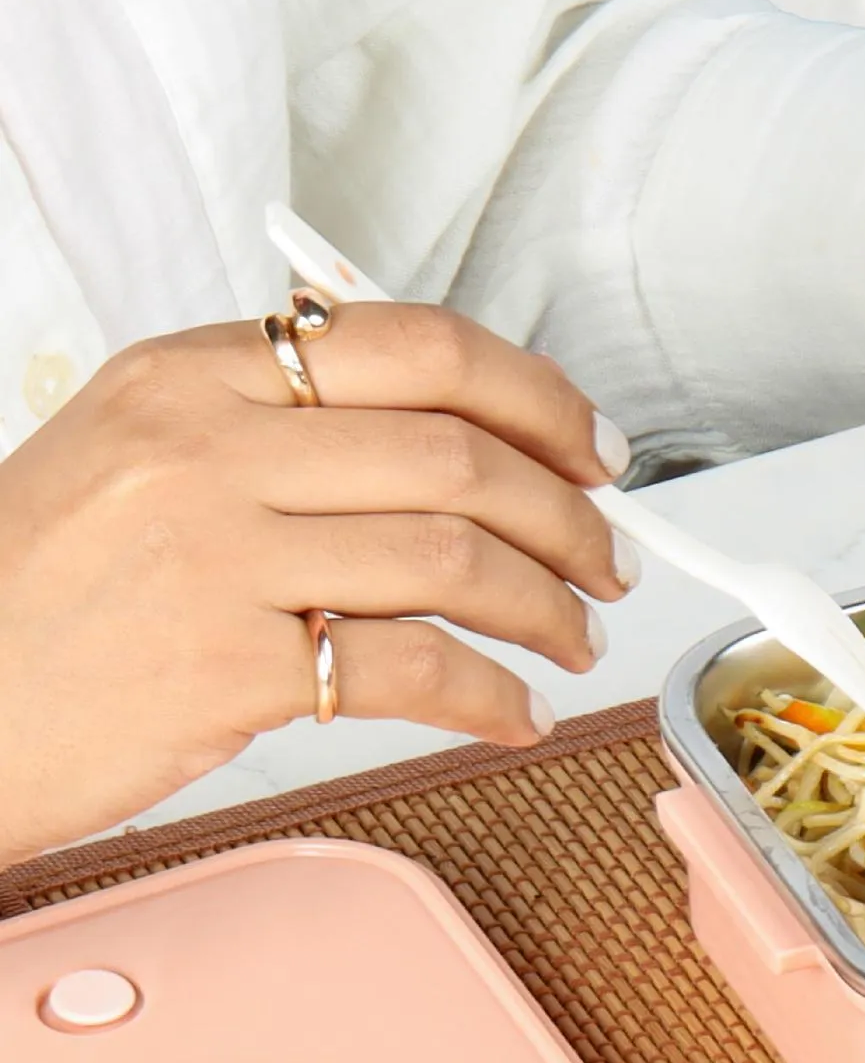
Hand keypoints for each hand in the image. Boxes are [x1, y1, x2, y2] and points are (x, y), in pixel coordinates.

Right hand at [0, 304, 631, 866]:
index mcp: (192, 373)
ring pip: (454, 559)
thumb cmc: (42, 593)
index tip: (596, 451)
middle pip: (458, 454)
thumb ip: (282, 428)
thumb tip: (464, 440)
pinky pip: (413, 670)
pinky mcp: (225, 668)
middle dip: (568, 515)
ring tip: (572, 639)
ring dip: (547, 608)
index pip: (417, 347)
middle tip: (610, 561)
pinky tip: (513, 715)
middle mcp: (204, 446)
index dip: (539, 398)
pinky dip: (490, 698)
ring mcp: (213, 555)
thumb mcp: (136, 456)